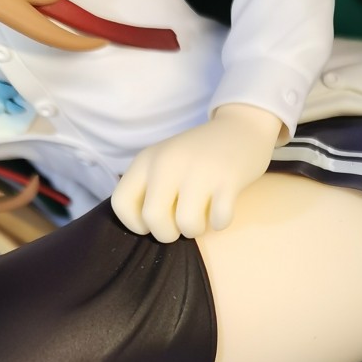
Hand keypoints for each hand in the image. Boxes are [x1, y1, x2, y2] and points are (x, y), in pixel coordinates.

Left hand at [111, 104, 285, 241]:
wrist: (241, 127)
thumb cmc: (198, 155)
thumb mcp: (164, 161)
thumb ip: (149, 187)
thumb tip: (146, 227)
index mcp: (147, 160)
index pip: (120, 203)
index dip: (135, 223)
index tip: (153, 220)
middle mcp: (168, 163)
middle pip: (153, 219)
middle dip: (167, 233)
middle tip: (179, 224)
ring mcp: (198, 170)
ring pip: (187, 225)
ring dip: (196, 229)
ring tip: (202, 217)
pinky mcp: (228, 179)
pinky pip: (219, 220)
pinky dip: (220, 222)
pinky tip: (221, 209)